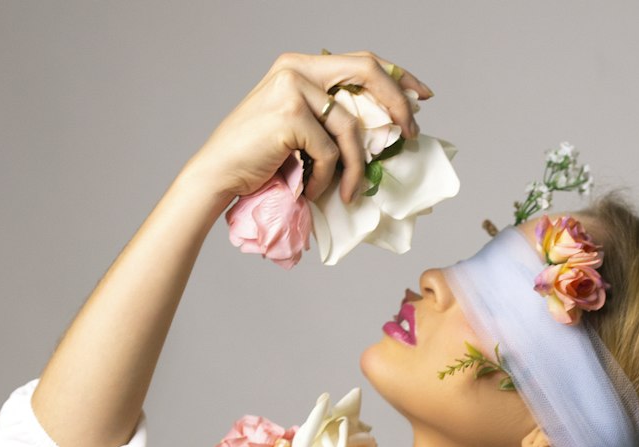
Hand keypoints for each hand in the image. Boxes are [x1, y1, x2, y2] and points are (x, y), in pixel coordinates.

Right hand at [188, 50, 432, 205]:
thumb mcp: (298, 130)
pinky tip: (309, 190)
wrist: (217, 175)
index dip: (396, 77)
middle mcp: (297, 68)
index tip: (421, 95)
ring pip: (349, 128)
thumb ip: (328, 118)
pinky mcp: (289, 115)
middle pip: (366, 72)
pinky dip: (326, 179)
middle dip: (396, 104)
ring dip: (354, 168)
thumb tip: (382, 132)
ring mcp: (292, 88)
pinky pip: (329, 152)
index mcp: (300, 66)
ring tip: (347, 192)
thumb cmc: (257, 160)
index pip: (360, 61)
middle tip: (410, 135)